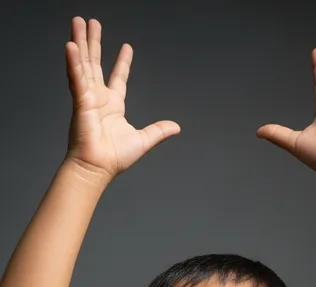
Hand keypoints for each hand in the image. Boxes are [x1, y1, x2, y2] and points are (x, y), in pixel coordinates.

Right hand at [64, 17, 179, 181]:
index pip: (118, 77)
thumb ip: (158, 131)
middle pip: (95, 63)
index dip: (122, 62)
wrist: (98, 167)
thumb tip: (176, 127)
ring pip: (83, 64)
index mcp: (113, 105)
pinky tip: (71, 46)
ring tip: (78, 22)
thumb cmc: (115, 157)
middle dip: (93, 42)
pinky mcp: (80, 101)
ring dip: (81, 42)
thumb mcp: (144, 140)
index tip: (126, 46)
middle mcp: (99, 98)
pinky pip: (76, 78)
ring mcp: (87, 97)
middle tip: (90, 22)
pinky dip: (73, 62)